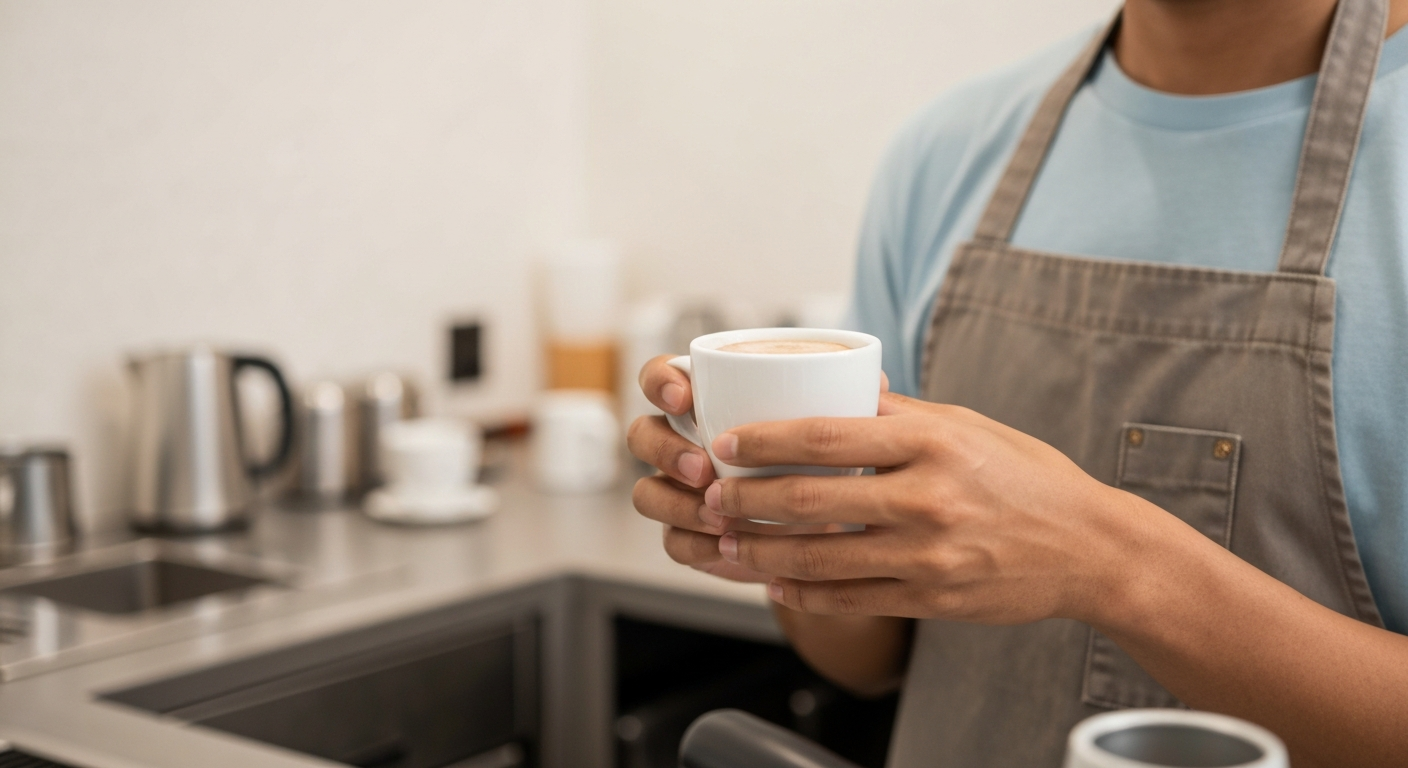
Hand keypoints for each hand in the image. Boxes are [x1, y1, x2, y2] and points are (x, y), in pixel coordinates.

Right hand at [627, 356, 836, 582]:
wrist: (829, 527)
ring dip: (676, 503)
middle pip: (642, 434)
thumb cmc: (825, 460)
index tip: (685, 397)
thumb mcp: (837, 427)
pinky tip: (724, 546)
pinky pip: (671, 541)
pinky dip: (695, 544)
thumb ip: (844, 401)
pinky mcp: (689, 536)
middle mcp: (683, 441)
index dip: (660, 383)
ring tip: (718, 515)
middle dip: (664, 451)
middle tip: (703, 468)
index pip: (661, 377)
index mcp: (706, 400)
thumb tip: (873, 382)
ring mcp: (679, 492)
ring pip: (646, 492)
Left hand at [705, 393, 1147, 624]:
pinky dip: (804, 593)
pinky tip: (778, 582)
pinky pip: (850, 599)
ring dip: (762, 551)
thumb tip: (836, 389)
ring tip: (728, 542)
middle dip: (747, 500)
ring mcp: (928, 553)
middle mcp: (927, 497)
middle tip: (712, 497)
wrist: (1090, 548)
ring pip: (820, 557)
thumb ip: (899, 413)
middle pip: (811, 499)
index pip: (827, 436)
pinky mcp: (932, 597)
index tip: (728, 442)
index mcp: (932, 442)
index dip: (765, 441)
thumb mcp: (967, 426)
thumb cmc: (1026, 477)